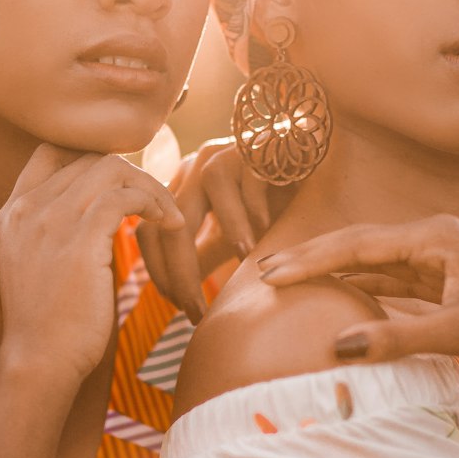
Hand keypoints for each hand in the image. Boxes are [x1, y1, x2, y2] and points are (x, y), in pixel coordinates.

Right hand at [0, 148, 200, 382]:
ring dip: (149, 187)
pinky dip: (154, 204)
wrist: (38, 362)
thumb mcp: (38, 265)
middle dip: (132, 174)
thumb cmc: (48, 323)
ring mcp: (50, 220)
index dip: (93, 156)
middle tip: (156, 204)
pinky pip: (125, 197)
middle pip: (89, 156)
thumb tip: (101, 213)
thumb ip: (57, 231)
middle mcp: (27, 207)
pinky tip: (169, 226)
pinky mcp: (79, 240)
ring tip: (168, 216)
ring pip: (111, 168)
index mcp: (13, 211)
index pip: (52, 150)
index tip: (122, 185)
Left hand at [136, 139, 291, 301]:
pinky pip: (249, 182)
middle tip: (197, 309)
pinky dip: (256, 212)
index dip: (159, 272)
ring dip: (226, 232)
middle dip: (180, 271)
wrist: (307, 168)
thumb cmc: (267, 204)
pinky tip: (267, 233)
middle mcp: (195, 170)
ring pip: (204, 193)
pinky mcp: (255, 148)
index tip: (179, 307)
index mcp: (182, 191)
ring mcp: (223, 155)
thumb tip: (175, 293)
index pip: (150, 233)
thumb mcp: (231, 235)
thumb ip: (203, 256)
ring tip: (241, 263)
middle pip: (167, 221)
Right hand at [257, 214, 458, 373]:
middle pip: (360, 246)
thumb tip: (337, 347)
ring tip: (293, 282)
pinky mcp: (451, 279)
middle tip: (264, 271)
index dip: (310, 260)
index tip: (269, 273)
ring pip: (376, 263)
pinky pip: (396, 280)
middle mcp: (434, 238)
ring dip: (336, 273)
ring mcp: (443, 258)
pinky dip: (365, 288)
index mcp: (433, 237)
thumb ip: (397, 340)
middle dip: (313, 259)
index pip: (357, 245)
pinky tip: (342, 298)